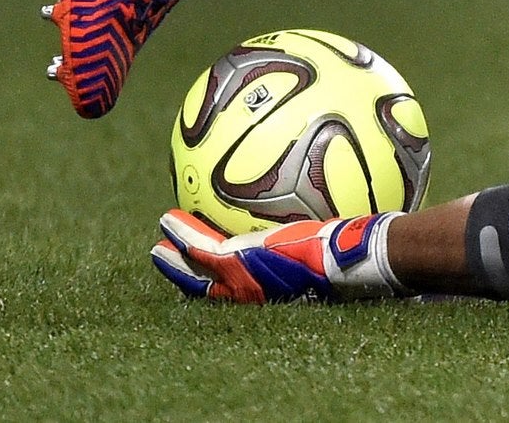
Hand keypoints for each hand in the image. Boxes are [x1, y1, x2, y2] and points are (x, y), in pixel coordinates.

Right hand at [151, 209, 396, 302]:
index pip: (235, 287)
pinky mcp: (238, 262)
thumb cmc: (348, 254)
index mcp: (271, 287)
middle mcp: (253, 289)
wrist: (351, 261)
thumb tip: (327, 221)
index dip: (214, 279)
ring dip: (174, 258)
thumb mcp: (322, 247)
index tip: (200, 265)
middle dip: (184, 274)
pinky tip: (167, 218)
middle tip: (165, 259)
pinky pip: (201, 249)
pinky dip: (181, 235)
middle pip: (207, 285)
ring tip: (157, 246)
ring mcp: (242, 278)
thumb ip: (310, 238)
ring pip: (197, 267)